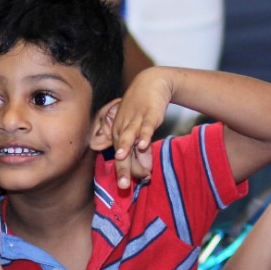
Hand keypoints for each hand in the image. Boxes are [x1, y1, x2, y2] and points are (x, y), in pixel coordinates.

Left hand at [111, 69, 173, 189]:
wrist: (151, 83)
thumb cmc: (142, 109)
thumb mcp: (140, 131)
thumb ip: (142, 152)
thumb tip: (146, 172)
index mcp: (118, 134)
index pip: (122, 158)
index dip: (126, 172)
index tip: (130, 186)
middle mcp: (123, 128)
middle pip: (122, 151)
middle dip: (122, 169)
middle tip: (123, 186)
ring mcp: (135, 120)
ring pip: (129, 137)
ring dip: (125, 148)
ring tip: (121, 159)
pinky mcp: (148, 114)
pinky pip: (146, 126)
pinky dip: (144, 135)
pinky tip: (144, 144)